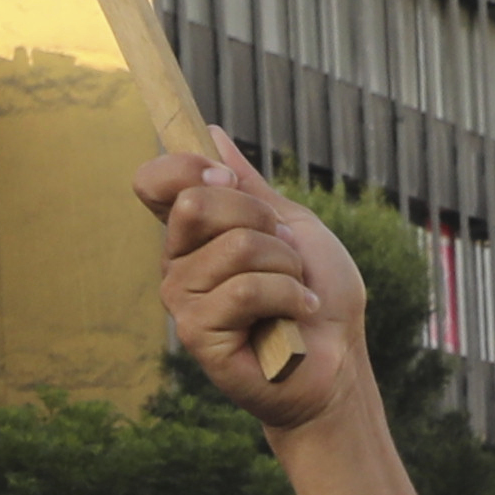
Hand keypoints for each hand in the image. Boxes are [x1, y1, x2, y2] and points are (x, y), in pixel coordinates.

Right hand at [140, 141, 365, 435]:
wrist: (340, 361)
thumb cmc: (319, 295)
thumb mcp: (292, 225)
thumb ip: (250, 186)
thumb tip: (211, 133)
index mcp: (193, 234)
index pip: (154, 182)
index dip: (186, 167)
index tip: (228, 180)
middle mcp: (178, 264)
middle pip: (196, 202)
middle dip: (260, 219)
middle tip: (284, 253)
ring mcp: (184, 301)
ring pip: (235, 247)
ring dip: (286, 266)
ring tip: (294, 292)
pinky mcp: (198, 335)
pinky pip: (245, 289)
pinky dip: (289, 296)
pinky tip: (298, 315)